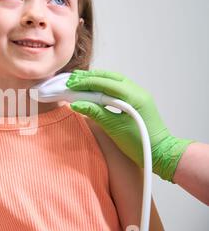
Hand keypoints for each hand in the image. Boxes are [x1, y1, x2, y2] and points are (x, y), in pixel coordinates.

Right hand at [66, 69, 192, 181]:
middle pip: (110, 77)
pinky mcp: (137, 99)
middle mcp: (137, 91)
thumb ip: (96, 112)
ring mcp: (138, 94)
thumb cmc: (140, 143)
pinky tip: (94, 88)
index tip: (71, 85)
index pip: (105, 83)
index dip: (86, 83)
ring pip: (114, 80)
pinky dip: (104, 85)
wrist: (160, 153)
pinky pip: (118, 87)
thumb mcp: (114, 128)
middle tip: (72, 79)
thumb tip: (76, 104)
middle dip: (90, 77)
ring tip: (80, 80)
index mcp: (133, 96)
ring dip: (97, 79)